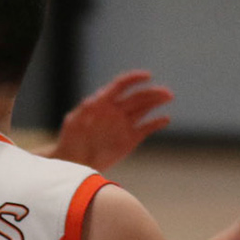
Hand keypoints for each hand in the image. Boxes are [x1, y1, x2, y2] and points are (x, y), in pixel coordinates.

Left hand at [49, 70, 172, 171]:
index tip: (147, 76)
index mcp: (103, 103)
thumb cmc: (70, 141)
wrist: (74, 163)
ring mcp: (124, 124)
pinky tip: (165, 119)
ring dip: (156, 102)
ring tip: (169, 97)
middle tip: (166, 93)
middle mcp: (116, 110)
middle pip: (137, 97)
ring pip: (144, 109)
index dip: (134, 79)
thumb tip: (92, 100)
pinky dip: (156, 123)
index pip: (121, 86)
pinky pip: (146, 127)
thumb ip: (83, 112)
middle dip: (152, 93)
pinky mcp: (130, 139)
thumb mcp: (73, 124)